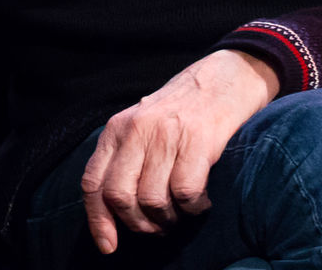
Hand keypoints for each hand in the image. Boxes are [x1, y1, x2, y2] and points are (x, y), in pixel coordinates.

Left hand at [80, 49, 280, 253]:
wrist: (227, 75)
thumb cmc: (185, 110)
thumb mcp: (143, 124)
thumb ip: (126, 157)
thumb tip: (115, 211)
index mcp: (118, 128)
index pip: (94, 182)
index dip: (97, 220)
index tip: (108, 246)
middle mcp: (137, 129)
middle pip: (120, 196)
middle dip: (137, 223)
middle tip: (157, 227)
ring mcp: (167, 134)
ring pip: (152, 199)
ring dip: (168, 219)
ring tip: (181, 213)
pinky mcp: (199, 140)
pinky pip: (185, 192)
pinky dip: (194, 207)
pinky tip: (202, 201)